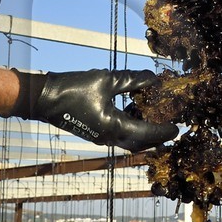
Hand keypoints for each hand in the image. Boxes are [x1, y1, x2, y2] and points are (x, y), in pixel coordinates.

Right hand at [12, 69, 177, 151]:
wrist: (43, 98)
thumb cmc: (73, 88)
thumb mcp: (106, 80)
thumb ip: (133, 81)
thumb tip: (154, 79)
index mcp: (114, 127)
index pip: (147, 134)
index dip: (164, 131)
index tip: (178, 128)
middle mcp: (109, 137)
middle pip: (140, 143)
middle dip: (157, 137)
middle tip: (171, 127)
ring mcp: (101, 137)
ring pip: (129, 140)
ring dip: (144, 132)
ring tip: (156, 118)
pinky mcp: (95, 132)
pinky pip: (119, 134)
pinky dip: (131, 127)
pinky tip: (135, 111)